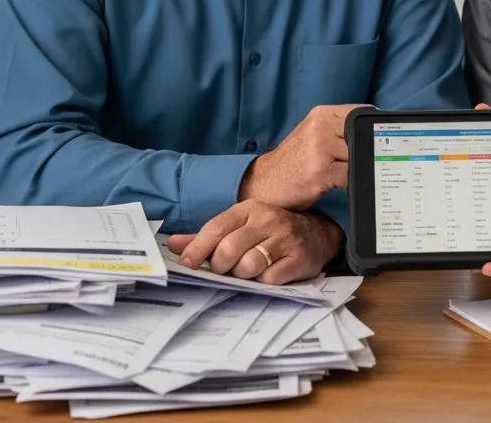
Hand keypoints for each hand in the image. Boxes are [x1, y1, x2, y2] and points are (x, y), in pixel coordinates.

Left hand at [167, 201, 342, 285]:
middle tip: (226, 268)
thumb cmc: (271, 232)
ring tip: (250, 270)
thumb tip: (173, 244)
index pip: (216, 228)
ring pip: (248, 267)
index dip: (197, 249)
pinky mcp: (299, 258)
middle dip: (221, 266)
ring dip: (243, 275)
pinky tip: (270, 273)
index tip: (186, 264)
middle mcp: (268, 220)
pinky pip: (270, 279)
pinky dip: (264, 282)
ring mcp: (285, 239)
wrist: (318, 234)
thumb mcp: (241, 226)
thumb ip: (207, 237)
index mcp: (249, 209)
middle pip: (229, 250)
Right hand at [238, 104, 365, 210]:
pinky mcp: (321, 171)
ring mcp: (320, 149)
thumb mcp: (313, 134)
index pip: (360, 112)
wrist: (265, 181)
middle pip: (362, 134)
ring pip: (358, 154)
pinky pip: (350, 175)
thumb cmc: (294, 160)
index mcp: (321, 114)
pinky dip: (352, 181)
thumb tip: (373, 130)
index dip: (373, 126)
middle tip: (374, 159)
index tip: (382, 137)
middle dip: (370, 148)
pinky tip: (344, 184)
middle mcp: (321, 127)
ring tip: (355, 172)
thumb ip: (338, 127)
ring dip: (361, 166)